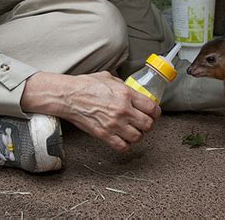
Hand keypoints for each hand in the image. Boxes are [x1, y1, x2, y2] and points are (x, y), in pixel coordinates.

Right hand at [21, 71, 160, 151]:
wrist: (68, 96)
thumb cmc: (86, 85)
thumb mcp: (110, 78)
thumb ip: (124, 86)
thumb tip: (132, 91)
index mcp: (127, 94)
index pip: (152, 108)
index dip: (155, 112)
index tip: (153, 113)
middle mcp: (123, 110)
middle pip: (148, 124)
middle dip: (148, 124)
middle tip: (144, 123)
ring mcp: (114, 124)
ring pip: (137, 137)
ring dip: (138, 135)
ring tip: (134, 131)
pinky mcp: (104, 134)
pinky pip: (122, 146)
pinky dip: (125, 145)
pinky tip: (123, 139)